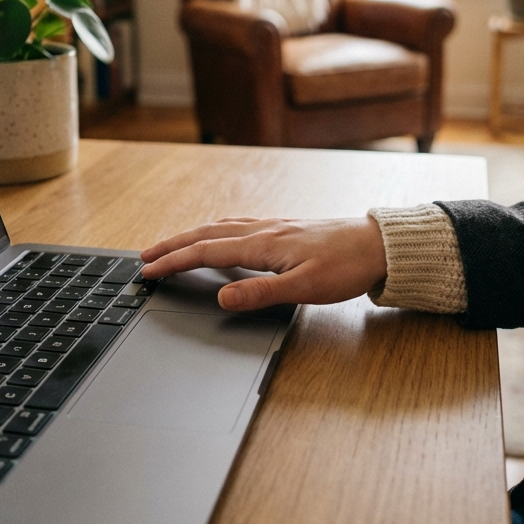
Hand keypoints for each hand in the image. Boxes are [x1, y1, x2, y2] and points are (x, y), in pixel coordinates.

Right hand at [140, 216, 386, 311]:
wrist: (379, 245)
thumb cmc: (347, 267)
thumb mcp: (305, 288)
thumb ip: (261, 293)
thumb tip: (222, 297)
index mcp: (263, 245)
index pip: (206, 252)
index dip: (174, 262)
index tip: (148, 271)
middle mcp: (264, 230)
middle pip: (206, 234)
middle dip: (173, 245)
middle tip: (145, 257)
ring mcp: (275, 227)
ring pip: (221, 228)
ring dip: (191, 236)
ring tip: (171, 246)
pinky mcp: (286, 229)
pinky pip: (239, 226)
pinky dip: (217, 231)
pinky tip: (220, 236)